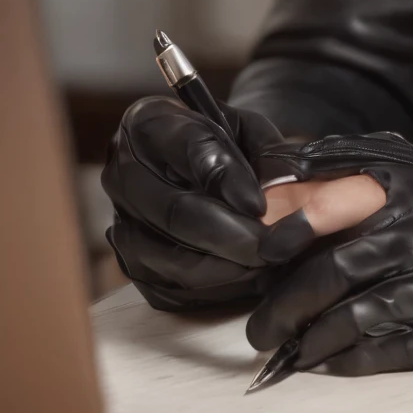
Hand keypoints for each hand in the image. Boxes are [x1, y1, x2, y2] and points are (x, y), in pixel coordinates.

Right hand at [101, 94, 313, 310]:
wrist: (188, 165)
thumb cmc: (220, 141)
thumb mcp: (245, 128)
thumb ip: (266, 150)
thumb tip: (292, 183)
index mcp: (150, 122)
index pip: (189, 146)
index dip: (227, 177)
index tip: (258, 203)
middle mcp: (124, 172)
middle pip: (175, 211)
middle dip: (229, 235)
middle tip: (270, 246)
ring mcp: (121, 220)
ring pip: (168, 257)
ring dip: (223, 268)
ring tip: (264, 265)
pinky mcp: (128, 261)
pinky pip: (167, 287)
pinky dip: (209, 289)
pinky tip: (243, 280)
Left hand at [246, 132, 412, 373]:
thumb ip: (364, 173)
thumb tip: (287, 179)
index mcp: (402, 178)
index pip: (313, 198)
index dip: (270, 230)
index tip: (244, 252)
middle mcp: (412, 217)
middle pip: (318, 262)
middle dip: (278, 300)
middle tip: (258, 325)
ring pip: (341, 307)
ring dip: (303, 337)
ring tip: (285, 352)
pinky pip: (377, 342)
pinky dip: (343, 358)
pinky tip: (329, 363)